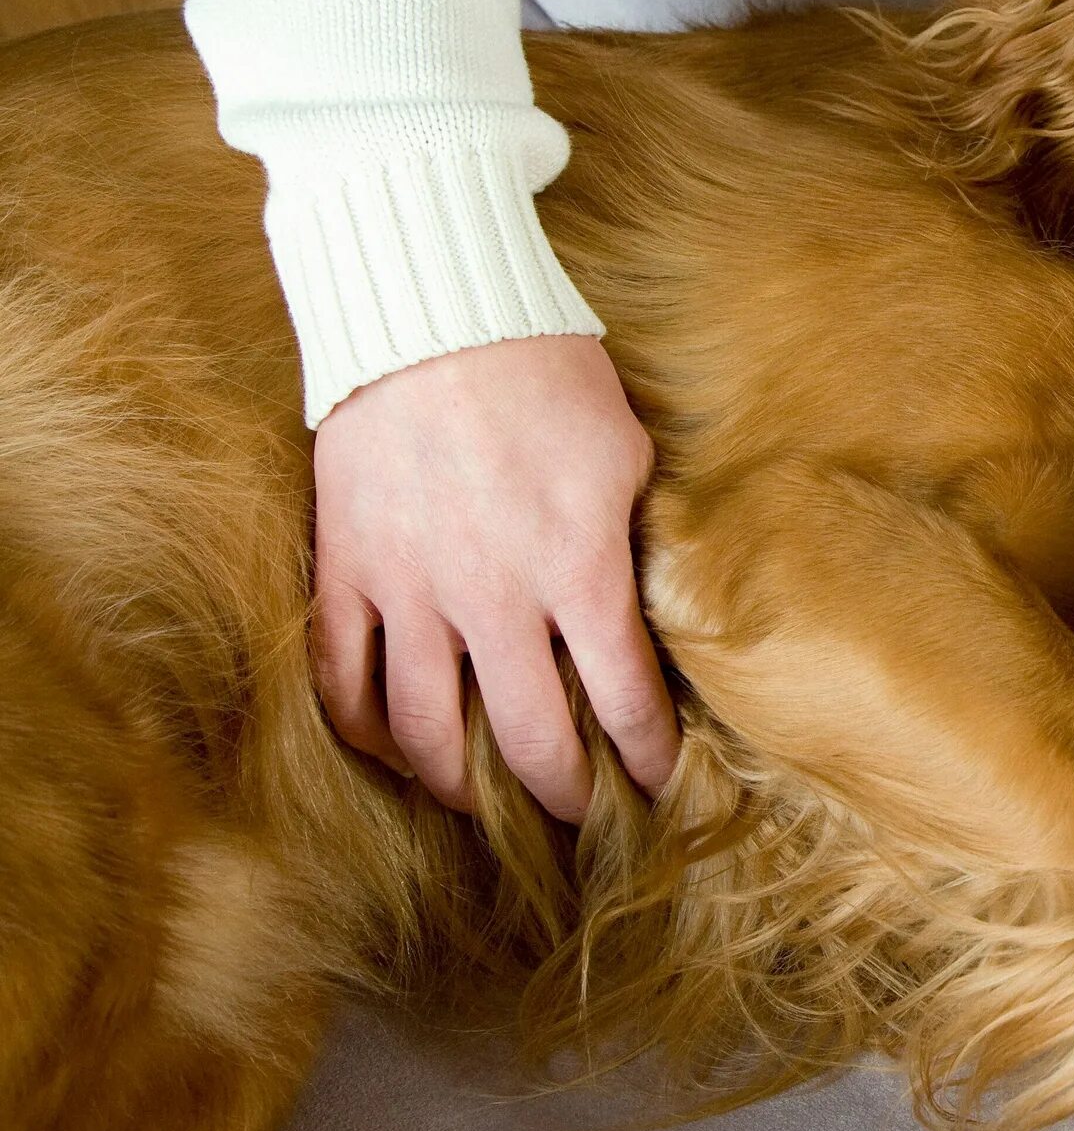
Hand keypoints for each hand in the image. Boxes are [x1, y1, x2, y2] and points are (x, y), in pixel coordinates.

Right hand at [310, 334, 675, 820]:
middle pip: (531, 741)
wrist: (435, 315)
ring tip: (489, 802)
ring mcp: (409, 590)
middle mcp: (492, 597)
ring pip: (427, 734)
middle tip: (585, 815)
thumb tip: (670, 611)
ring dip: (464, 785)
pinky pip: (345, 681)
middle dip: (567, 794)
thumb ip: (644, 543)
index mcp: (579, 570)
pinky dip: (368, 733)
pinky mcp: (345, 572)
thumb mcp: (631, 457)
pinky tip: (396, 751)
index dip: (649, 759)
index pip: (627, 702)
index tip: (662, 786)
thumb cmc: (551, 377)